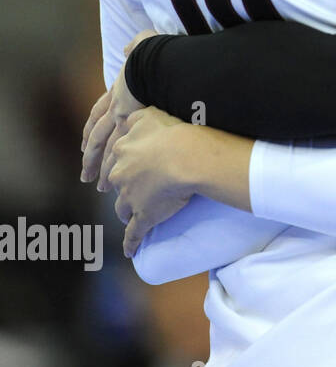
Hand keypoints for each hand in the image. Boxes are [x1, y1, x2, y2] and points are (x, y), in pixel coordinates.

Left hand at [81, 31, 157, 186]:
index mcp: (118, 90)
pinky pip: (118, 147)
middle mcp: (115, 106)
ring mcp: (120, 115)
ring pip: (104, 145)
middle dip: (91, 155)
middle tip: (86, 173)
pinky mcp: (130, 123)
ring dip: (99, 165)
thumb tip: (128, 48)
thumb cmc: (153, 53)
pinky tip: (112, 177)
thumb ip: (134, 47)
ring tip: (98, 185)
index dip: (91, 128)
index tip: (87, 144)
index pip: (99, 112)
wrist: (155, 59)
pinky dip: (113, 162)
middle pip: (97, 134)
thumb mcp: (141, 46)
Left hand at [103, 107, 194, 256]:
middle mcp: (121, 175)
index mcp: (122, 151)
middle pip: (117, 185)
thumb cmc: (173, 133)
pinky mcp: (143, 216)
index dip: (121, 164)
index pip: (117, 159)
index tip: (126, 168)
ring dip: (127, 211)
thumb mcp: (149, 115)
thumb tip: (124, 116)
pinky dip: (131, 243)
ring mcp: (130, 197)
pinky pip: (134, 233)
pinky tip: (130, 251)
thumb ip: (134, 117)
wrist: (187, 157)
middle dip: (122, 189)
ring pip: (123, 208)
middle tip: (130, 191)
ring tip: (132, 216)